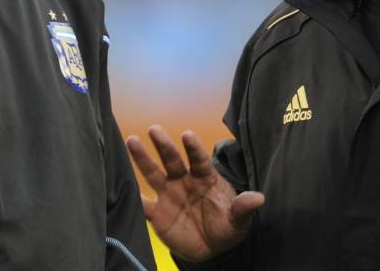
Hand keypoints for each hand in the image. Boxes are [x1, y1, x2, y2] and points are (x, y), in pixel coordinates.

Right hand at [126, 125, 263, 263]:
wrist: (212, 249)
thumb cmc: (227, 226)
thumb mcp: (239, 220)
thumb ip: (244, 207)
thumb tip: (260, 198)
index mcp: (204, 177)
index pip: (198, 159)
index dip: (193, 147)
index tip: (187, 134)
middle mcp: (184, 180)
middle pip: (172, 159)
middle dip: (163, 144)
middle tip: (154, 129)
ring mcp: (168, 195)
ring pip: (153, 173)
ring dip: (142, 158)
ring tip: (131, 140)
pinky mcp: (157, 213)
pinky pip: (142, 203)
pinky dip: (132, 196)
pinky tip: (120, 183)